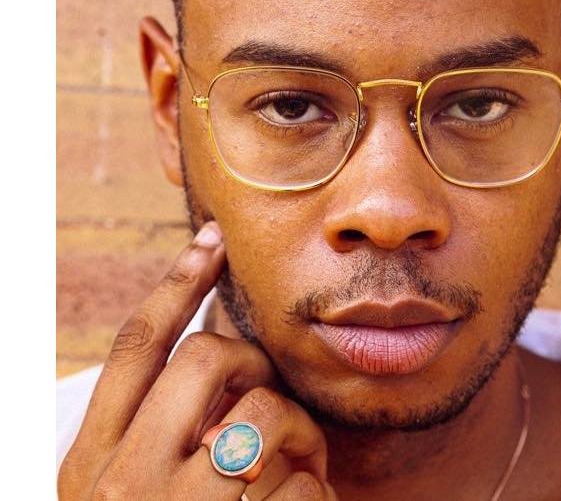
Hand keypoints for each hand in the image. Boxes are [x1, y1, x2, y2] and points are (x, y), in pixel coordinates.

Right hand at [58, 222, 337, 499]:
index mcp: (89, 466)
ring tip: (301, 459)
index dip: (176, 284)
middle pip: (204, 359)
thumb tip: (215, 357)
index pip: (135, 348)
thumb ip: (154, 432)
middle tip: (265, 390)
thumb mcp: (123, 499)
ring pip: (262, 412)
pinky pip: (297, 481)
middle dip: (248, 359)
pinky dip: (315, 486)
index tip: (211, 240)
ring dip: (297, 426)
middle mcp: (121, 485)